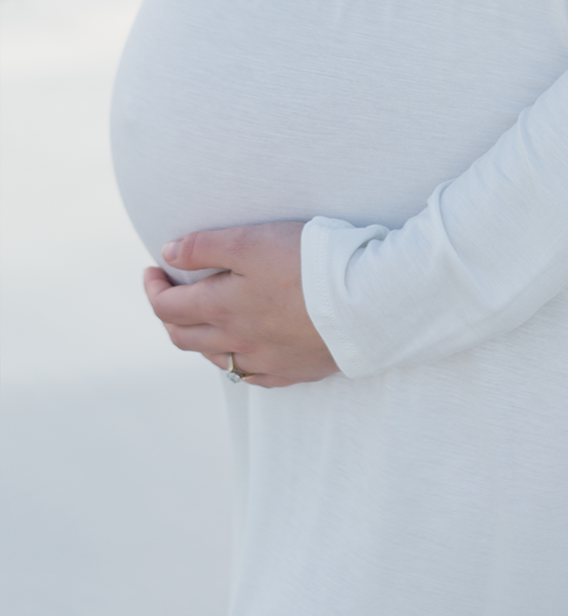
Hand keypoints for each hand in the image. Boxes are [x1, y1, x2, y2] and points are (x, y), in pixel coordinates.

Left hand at [144, 222, 337, 387]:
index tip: (153, 269)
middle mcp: (237, 342)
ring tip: (203, 319)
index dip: (153, 288)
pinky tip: (246, 353)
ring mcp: (266, 362)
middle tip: (168, 293)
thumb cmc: (310, 262)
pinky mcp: (295, 371)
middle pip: (184, 338)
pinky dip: (239, 363)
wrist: (367, 300)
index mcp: (221, 309)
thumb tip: (167, 255)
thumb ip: (204, 246)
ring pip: (217, 360)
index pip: (167, 307)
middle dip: (168, 315)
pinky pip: (254, 376)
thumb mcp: (251, 240)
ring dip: (199, 340)